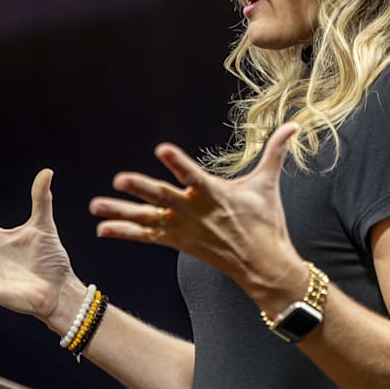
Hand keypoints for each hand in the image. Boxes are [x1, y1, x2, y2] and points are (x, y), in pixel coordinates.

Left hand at [89, 123, 305, 301]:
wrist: (262, 265)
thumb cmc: (266, 221)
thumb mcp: (268, 184)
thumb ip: (275, 152)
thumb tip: (294, 125)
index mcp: (215, 194)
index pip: (193, 175)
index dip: (178, 163)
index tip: (162, 149)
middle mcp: (194, 211)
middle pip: (164, 197)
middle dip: (141, 188)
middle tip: (118, 179)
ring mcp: (183, 228)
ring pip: (147, 218)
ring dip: (121, 212)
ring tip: (95, 206)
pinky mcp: (177, 242)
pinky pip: (146, 237)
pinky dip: (124, 232)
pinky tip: (101, 228)